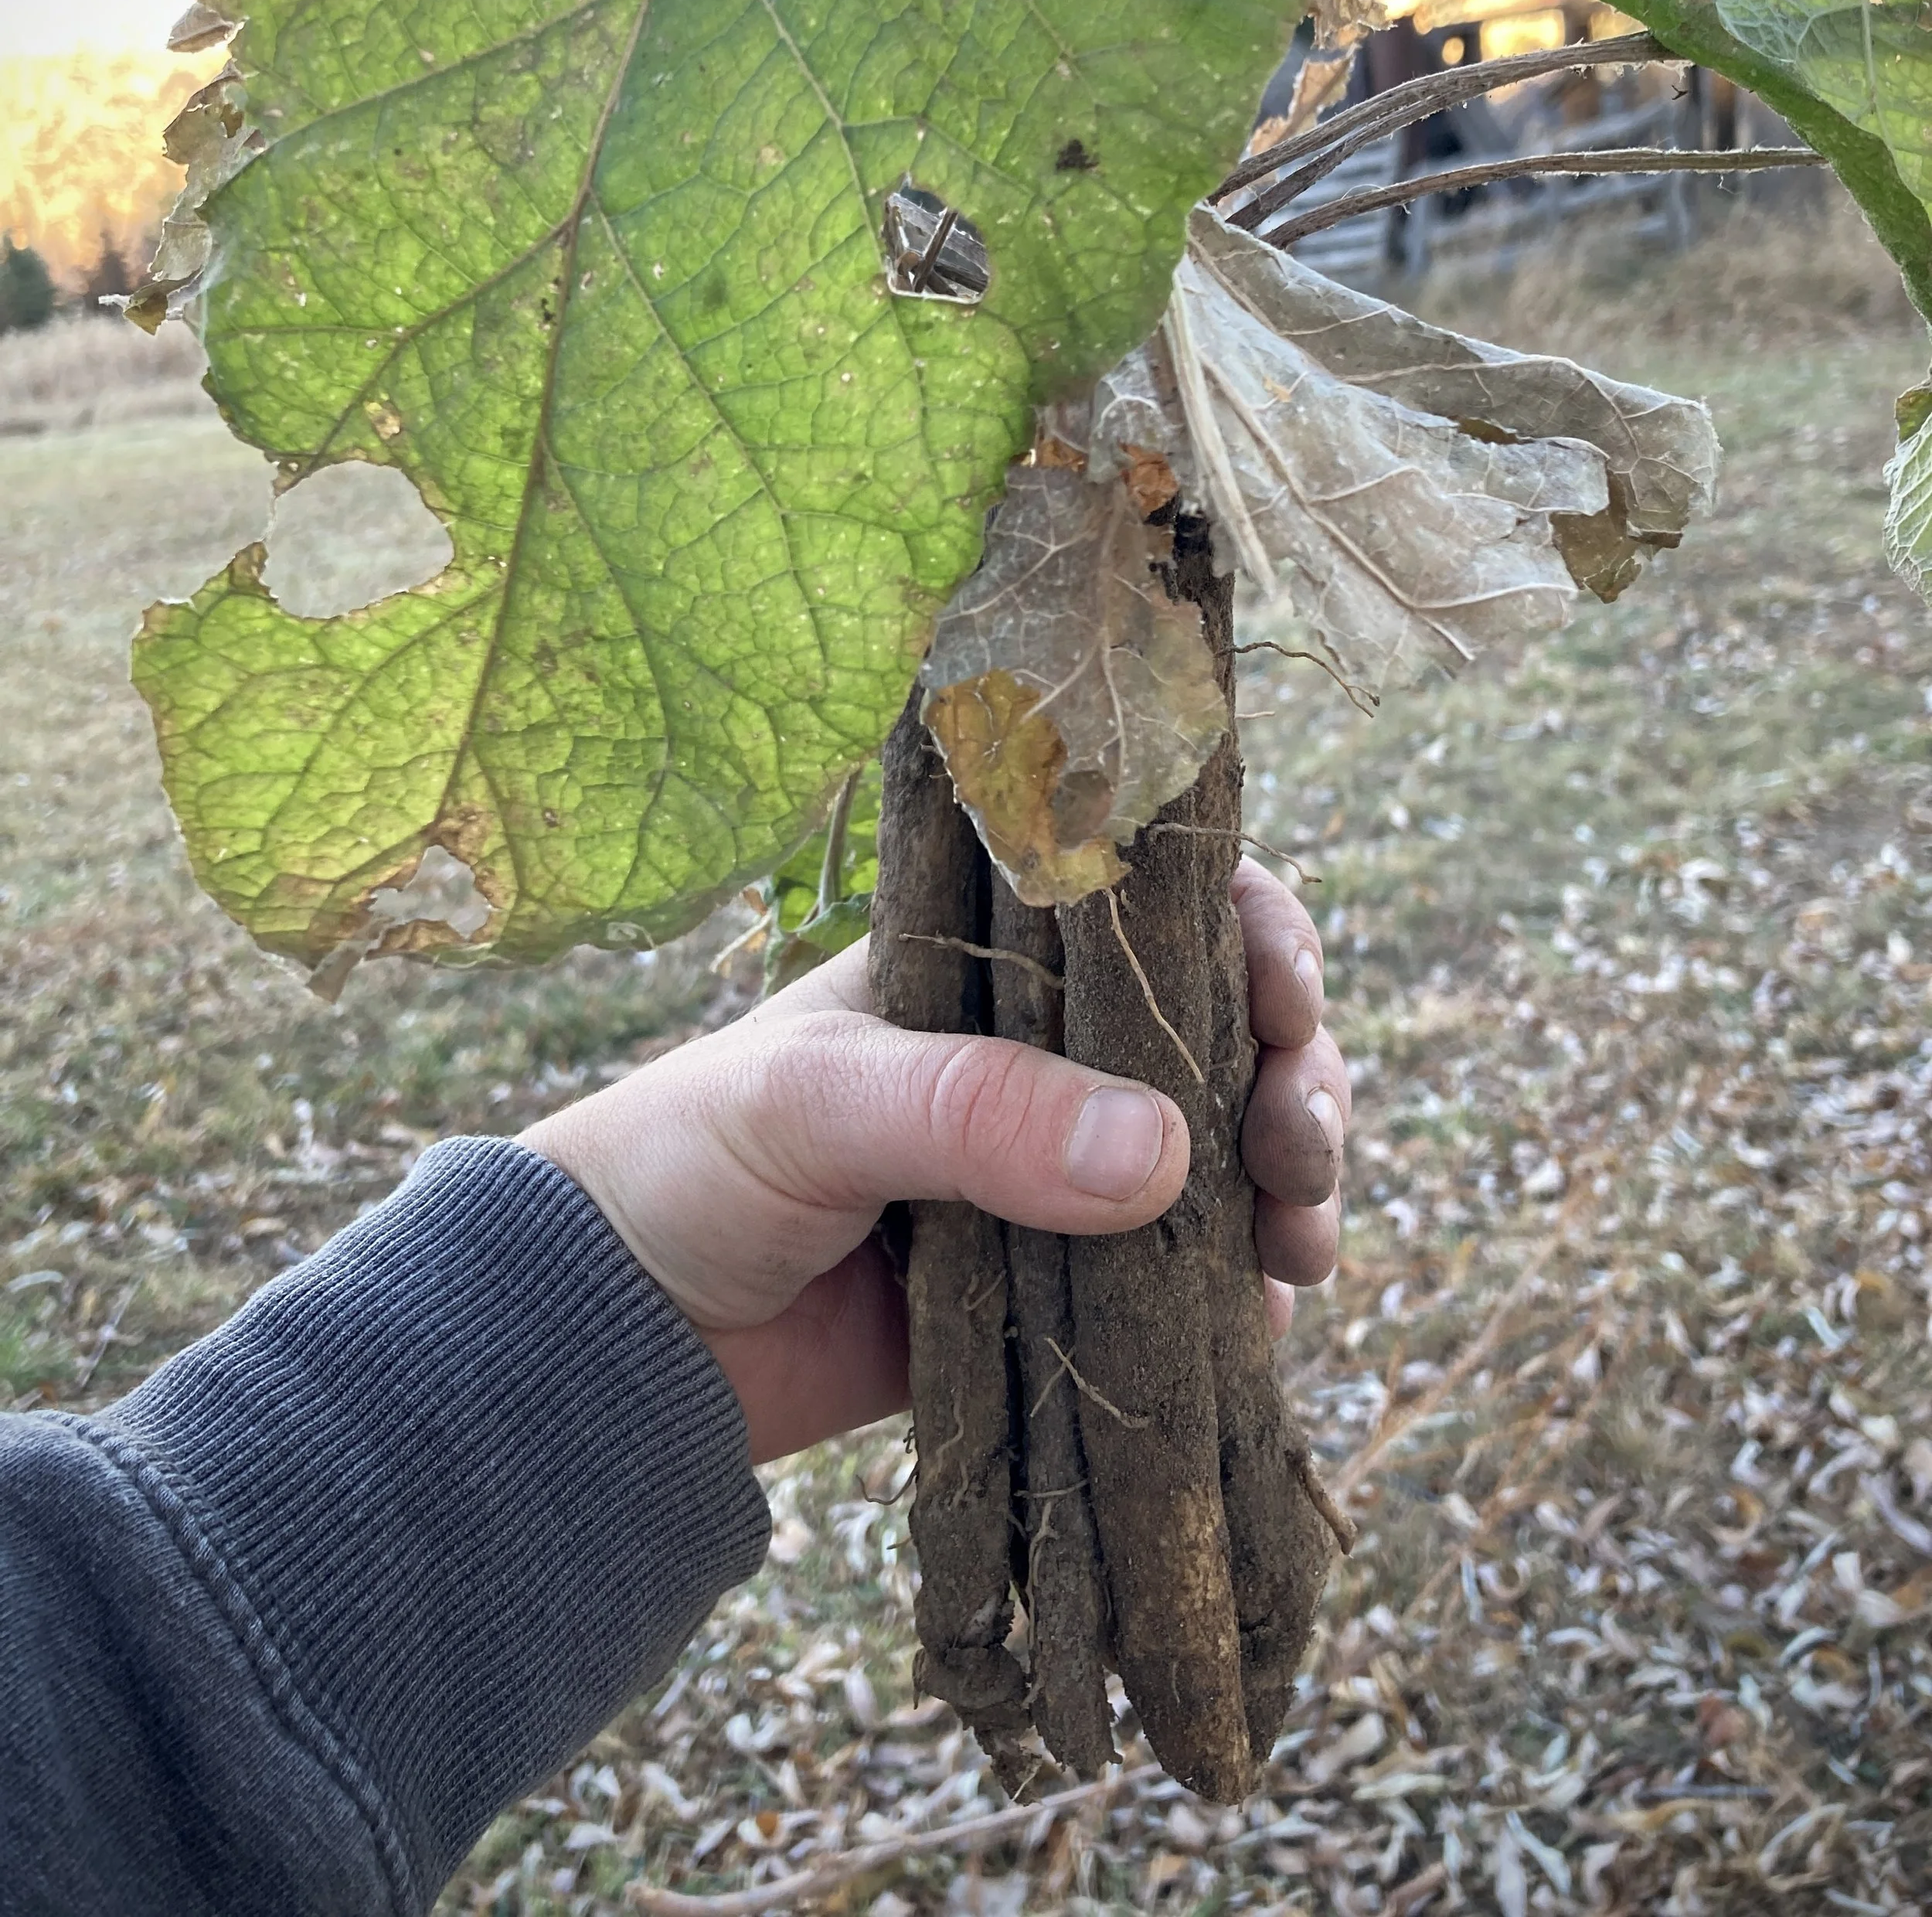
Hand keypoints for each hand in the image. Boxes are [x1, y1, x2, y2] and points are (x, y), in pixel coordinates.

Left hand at [523, 859, 1348, 1462]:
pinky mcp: (1056, 1294)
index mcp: (990, 963)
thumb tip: (1167, 1150)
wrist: (613, 1339)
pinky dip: (1243, 1298)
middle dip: (1294, 1074)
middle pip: (1222, 1033)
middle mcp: (1042, 1057)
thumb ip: (975, 1111)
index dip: (1248, 934)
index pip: (1154, 911)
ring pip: (1223, 1157)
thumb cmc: (690, 1164)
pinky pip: (1182, 1284)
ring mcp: (1056, 1175)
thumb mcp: (818, 1105)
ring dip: (1292, 1187)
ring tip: (1305, 1248)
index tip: (1286, 998)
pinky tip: (1267, 1326)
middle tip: (1301, 1148)